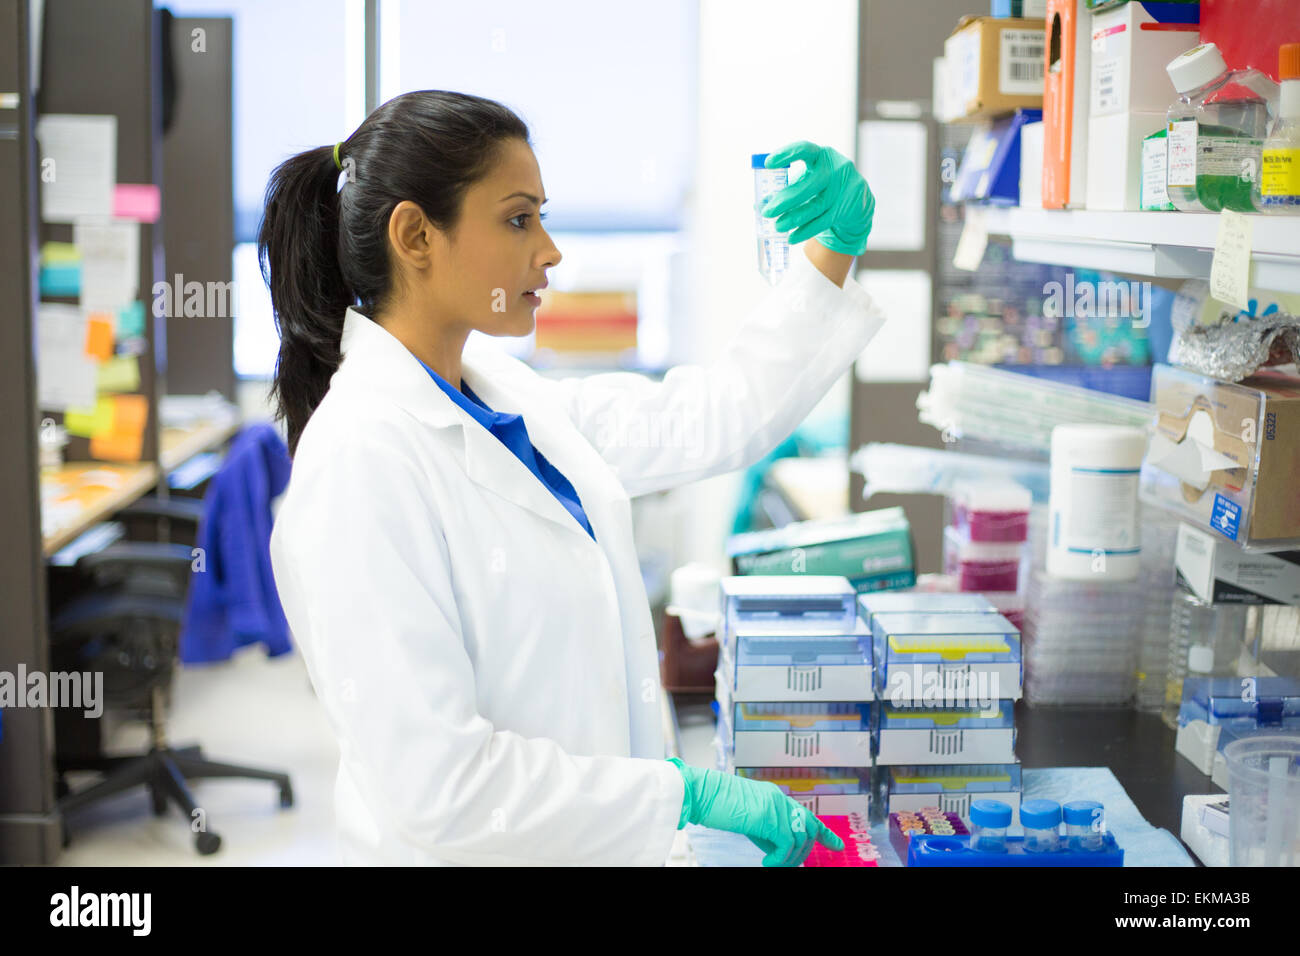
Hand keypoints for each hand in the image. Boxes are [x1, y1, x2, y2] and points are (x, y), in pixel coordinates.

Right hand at [668, 758, 842, 865]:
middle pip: (809, 828)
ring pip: (800, 838)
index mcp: (775, 798)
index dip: (825, 833)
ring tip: (773, 864)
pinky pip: (786, 844)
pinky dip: (780, 858)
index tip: (837, 845)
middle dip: (803, 851)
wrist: (700, 792)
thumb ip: (767, 829)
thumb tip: (782, 849)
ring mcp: (775, 806)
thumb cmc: (716, 805)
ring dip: (790, 858)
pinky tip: (767, 863)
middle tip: (787, 864)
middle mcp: (779, 799)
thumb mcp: (747, 819)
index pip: (807, 815)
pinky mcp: (768, 816)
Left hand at [760, 141, 873, 255]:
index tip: (768, 164)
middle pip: (810, 184)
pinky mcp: (847, 207)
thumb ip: (786, 187)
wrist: (856, 199)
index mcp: (821, 156)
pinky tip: (792, 237)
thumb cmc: (823, 185)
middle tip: (767, 212)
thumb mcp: (807, 179)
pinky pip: (824, 221)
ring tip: (777, 226)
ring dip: (794, 218)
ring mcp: (844, 188)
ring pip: (816, 206)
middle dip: (786, 199)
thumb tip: (759, 204)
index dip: (786, 154)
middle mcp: (835, 169)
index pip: (805, 149)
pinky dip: (806, 230)